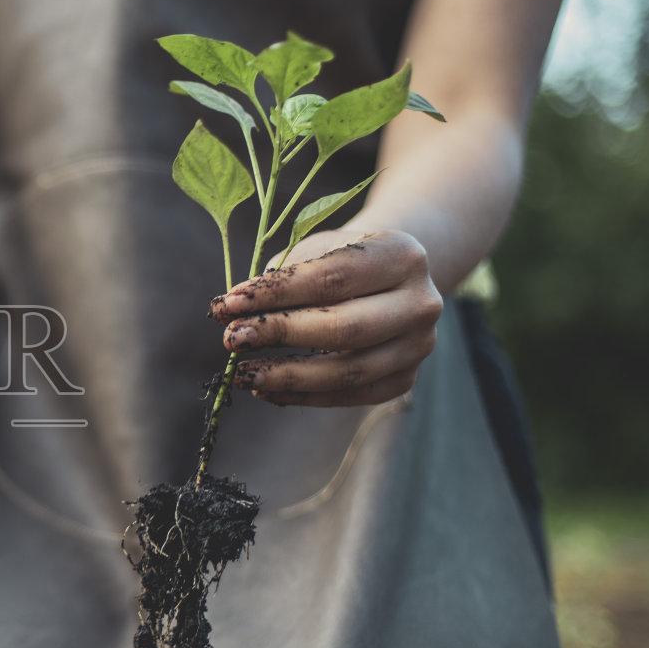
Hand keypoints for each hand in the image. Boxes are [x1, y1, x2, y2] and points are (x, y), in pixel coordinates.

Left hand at [209, 229, 443, 406]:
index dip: (277, 293)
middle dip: (280, 334)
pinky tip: (266, 390)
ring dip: (287, 375)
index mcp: (402, 256)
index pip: (332, 278)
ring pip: (348, 371)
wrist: (391, 280)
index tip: (230, 302)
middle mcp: (421, 303)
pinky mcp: (405, 379)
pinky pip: (350, 396)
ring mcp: (418, 346)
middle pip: (344, 328)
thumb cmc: (341, 261)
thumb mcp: (316, 251)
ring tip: (243, 373)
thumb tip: (227, 312)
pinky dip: (304, 396)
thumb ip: (277, 278)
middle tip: (231, 338)